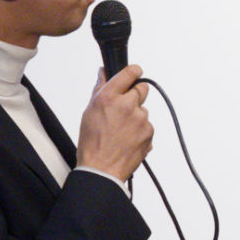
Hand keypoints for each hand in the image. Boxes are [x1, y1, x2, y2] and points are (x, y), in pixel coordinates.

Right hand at [75, 65, 153, 181]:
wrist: (102, 168)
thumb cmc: (93, 142)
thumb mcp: (90, 111)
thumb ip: (100, 88)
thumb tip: (103, 72)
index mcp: (109, 97)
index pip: (129, 73)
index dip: (134, 71)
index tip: (135, 71)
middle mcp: (127, 106)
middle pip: (142, 89)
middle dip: (135, 95)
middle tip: (124, 107)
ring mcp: (141, 119)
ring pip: (143, 110)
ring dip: (136, 116)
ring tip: (121, 130)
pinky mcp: (150, 132)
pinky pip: (147, 125)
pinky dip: (140, 130)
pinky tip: (127, 138)